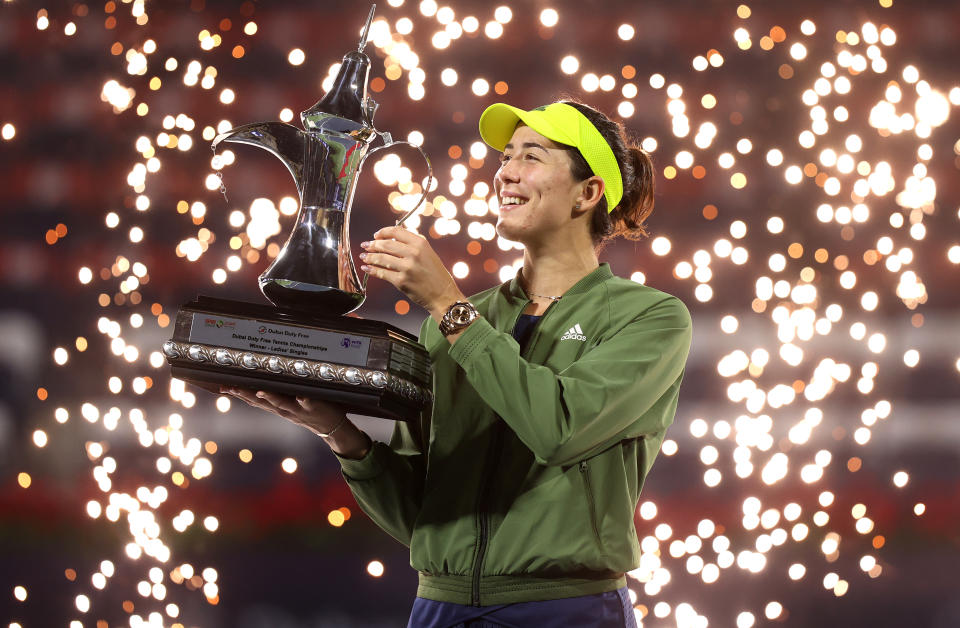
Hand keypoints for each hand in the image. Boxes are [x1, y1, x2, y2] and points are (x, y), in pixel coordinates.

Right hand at [222, 386, 344, 432]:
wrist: (331, 428)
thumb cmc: (308, 412)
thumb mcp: (288, 407)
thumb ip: (275, 397)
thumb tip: (260, 385)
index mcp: (277, 408)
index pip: (254, 400)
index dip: (238, 394)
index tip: (222, 386)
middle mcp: (285, 409)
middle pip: (262, 402)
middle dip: (246, 394)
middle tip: (231, 387)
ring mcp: (299, 408)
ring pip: (283, 403)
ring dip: (271, 397)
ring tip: (260, 391)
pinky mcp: (315, 406)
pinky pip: (309, 402)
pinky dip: (304, 399)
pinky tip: (302, 394)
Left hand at [359, 225, 464, 315]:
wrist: (443, 294)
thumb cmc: (436, 274)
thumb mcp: (428, 253)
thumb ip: (412, 245)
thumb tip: (391, 238)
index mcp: (421, 244)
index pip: (397, 231)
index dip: (383, 232)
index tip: (376, 235)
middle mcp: (414, 253)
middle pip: (386, 244)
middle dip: (373, 244)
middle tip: (366, 245)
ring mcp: (407, 268)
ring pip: (382, 258)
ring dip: (369, 257)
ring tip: (364, 256)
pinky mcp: (401, 281)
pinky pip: (382, 273)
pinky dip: (372, 270)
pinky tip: (367, 268)